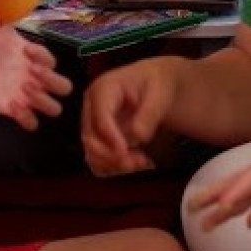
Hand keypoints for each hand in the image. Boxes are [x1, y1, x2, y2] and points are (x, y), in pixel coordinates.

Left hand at [0, 26, 72, 129]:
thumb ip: (8, 20)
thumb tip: (13, 0)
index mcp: (37, 62)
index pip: (53, 61)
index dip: (43, 57)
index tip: (26, 50)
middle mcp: (39, 81)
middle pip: (65, 88)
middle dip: (52, 81)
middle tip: (31, 73)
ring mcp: (30, 99)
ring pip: (55, 109)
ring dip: (42, 101)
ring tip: (24, 89)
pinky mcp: (17, 112)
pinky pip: (32, 123)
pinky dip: (25, 117)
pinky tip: (11, 103)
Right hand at [81, 57, 179, 175]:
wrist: (155, 85)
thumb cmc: (156, 84)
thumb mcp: (160, 92)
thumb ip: (149, 112)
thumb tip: (138, 136)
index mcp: (103, 89)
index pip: (100, 117)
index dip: (110, 137)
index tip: (126, 152)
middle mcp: (91, 107)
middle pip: (91, 138)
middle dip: (112, 155)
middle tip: (139, 162)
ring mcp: (92, 123)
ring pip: (92, 152)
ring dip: (114, 164)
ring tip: (142, 162)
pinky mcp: (98, 138)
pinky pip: (98, 159)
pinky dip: (115, 167)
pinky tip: (136, 163)